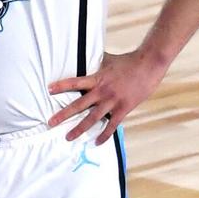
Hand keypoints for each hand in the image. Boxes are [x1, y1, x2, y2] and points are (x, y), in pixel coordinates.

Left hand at [48, 50, 167, 143]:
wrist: (149, 65)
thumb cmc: (129, 61)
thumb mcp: (109, 60)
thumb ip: (96, 62)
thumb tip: (85, 54)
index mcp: (98, 78)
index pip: (76, 82)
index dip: (62, 85)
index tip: (49, 89)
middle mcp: (102, 91)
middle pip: (79, 104)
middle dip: (63, 114)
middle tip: (51, 123)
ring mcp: (113, 101)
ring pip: (92, 118)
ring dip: (79, 129)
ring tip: (68, 137)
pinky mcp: (123, 109)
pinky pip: (111, 125)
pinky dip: (104, 135)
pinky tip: (96, 142)